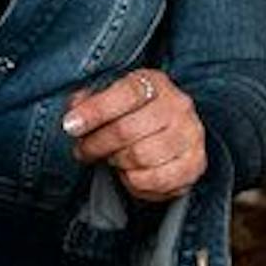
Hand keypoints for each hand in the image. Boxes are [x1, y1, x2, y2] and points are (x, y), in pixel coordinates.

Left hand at [62, 66, 206, 201]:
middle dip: (97, 144)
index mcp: (156, 83)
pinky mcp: (194, 164)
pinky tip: (129, 172)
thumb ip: (90, 101)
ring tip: (111, 158)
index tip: (71, 126)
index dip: (94, 112)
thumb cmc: (135, 114)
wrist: (173, 132)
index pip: (126, 94)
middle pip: (127, 131)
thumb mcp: (112, 97)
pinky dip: (134, 182)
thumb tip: (74, 112)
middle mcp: (179, 106)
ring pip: (140, 157)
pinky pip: (155, 181)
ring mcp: (190, 136)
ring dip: (116, 162)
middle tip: (83, 151)